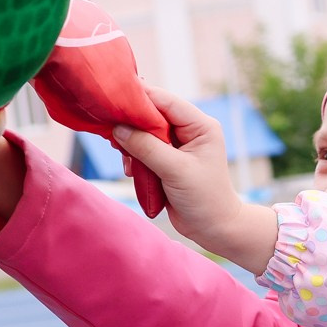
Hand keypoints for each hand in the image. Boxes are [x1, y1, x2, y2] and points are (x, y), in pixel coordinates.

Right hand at [110, 86, 280, 272]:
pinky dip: (134, 157)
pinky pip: (143, 148)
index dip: (141, 97)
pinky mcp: (167, 159)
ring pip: (144, 132)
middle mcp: (190, 130)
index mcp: (200, 125)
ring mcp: (177, 145)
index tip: (114, 97)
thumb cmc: (204, 199)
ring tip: (127, 162)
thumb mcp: (175, 171)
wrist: (213, 228)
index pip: (166, 101)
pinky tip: (131, 170)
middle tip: (113, 134)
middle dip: (132, 124)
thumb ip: (147, 147)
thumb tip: (118, 128)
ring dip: (132, 144)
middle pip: (153, 115)